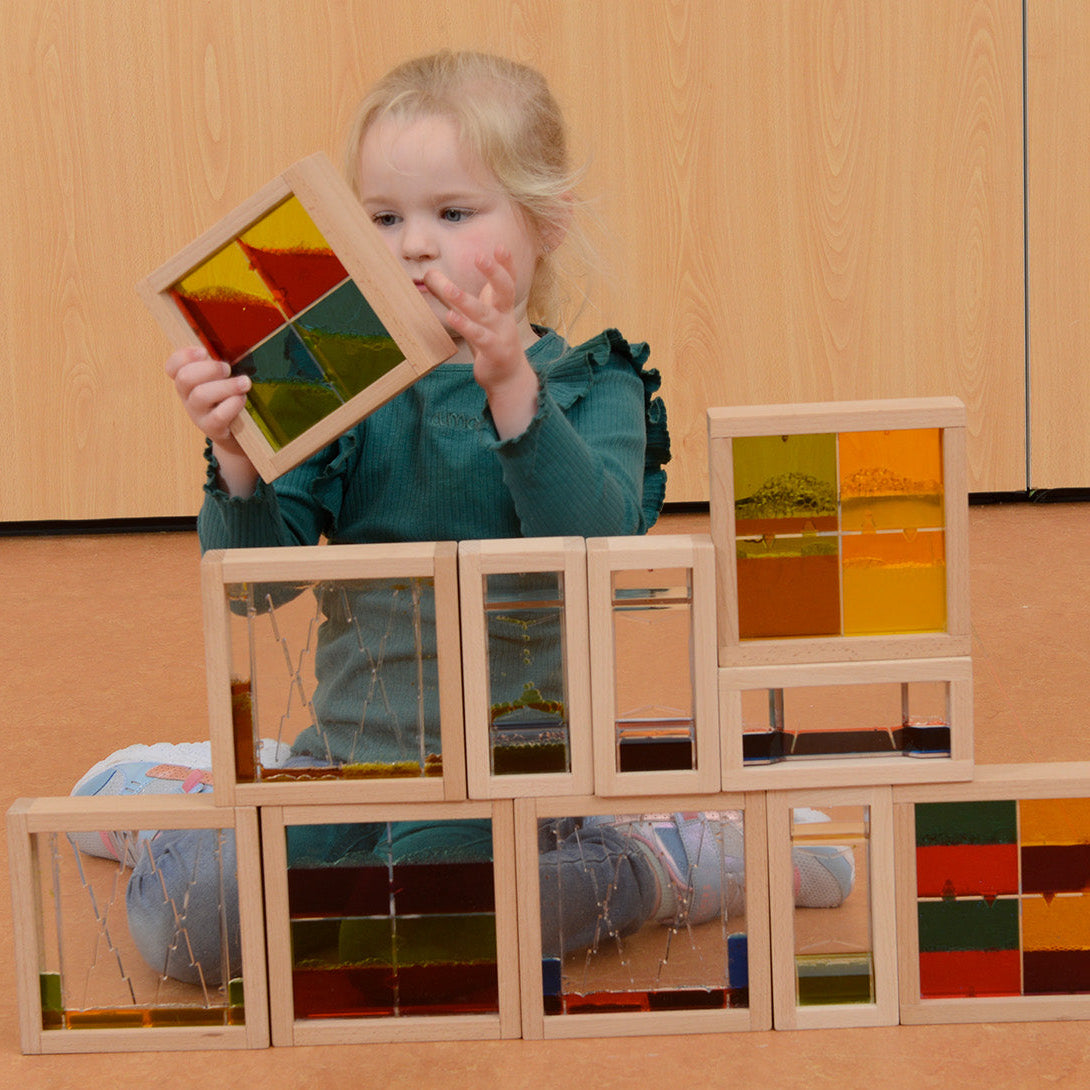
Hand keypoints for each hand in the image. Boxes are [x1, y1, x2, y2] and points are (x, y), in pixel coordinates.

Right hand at [165, 345, 250, 453]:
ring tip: (245, 383)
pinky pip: (217, 416)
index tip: (203, 351)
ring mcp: (198, 414)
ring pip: (201, 396)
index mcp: (187, 381)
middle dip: (209, 369)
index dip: (183, 356)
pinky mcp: (212, 429)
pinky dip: (232, 404)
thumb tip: (230, 345)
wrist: (236, 434)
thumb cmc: (229, 400)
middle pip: (185, 378)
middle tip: (228, 368)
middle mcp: (188, 397)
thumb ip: (218, 365)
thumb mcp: (220, 381)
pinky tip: (242, 399)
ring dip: (226, 386)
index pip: (172, 366)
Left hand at [423, 247, 538, 437]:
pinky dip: (465, 327)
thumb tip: (430, 274)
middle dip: (494, 273)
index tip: (499, 247)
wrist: (508, 378)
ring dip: (465, 301)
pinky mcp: (494, 352)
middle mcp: (505, 317)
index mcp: (503, 306)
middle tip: (481, 256)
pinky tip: (451, 318)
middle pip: (505, 290)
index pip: (508, 280)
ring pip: (484, 314)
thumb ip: (454, 295)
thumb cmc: (489, 341)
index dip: (505, 264)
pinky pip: (479, 337)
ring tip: (449, 290)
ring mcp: (501, 334)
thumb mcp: (474, 315)